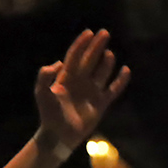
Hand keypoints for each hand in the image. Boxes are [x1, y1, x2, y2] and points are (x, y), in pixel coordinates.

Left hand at [34, 29, 130, 149]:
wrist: (59, 135)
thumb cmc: (49, 114)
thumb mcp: (42, 93)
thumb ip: (44, 76)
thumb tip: (58, 63)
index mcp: (66, 77)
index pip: (75, 56)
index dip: (81, 44)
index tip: (88, 32)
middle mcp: (80, 81)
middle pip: (90, 60)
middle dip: (96, 47)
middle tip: (104, 33)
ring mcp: (91, 92)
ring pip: (101, 72)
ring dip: (106, 63)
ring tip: (108, 53)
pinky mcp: (100, 104)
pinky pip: (113, 89)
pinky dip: (120, 81)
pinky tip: (126, 70)